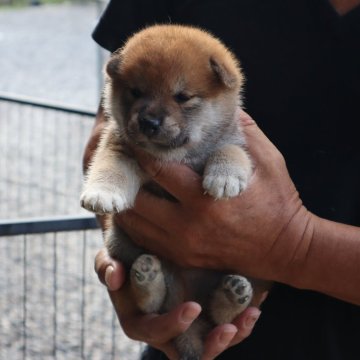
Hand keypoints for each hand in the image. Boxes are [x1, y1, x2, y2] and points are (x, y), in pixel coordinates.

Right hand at [95, 248, 261, 359]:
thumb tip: (115, 274)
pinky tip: (254, 305)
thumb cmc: (125, 251)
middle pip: (187, 351)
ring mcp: (188, 321)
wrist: (144, 242)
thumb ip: (106, 265)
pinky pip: (224, 323)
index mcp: (140, 319)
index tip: (191, 308)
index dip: (171, 326)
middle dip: (209, 346)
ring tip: (249, 317)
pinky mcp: (205, 311)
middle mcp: (166, 326)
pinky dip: (240, 318)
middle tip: (228, 329)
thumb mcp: (110, 254)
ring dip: (232, 335)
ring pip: (210, 342)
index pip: (153, 333)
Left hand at [116, 110, 313, 281]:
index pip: (157, 169)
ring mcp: (182, 246)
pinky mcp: (183, 258)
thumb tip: (226, 106)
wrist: (286, 249)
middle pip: (137, 198)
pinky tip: (137, 207)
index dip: (140, 151)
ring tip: (126, 181)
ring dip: (126, 200)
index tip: (134, 138)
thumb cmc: (278, 202)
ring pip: (134, 223)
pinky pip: (144, 240)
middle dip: (127, 175)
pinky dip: (135, 223)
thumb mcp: (268, 161)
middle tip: (123, 160)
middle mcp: (188, 225)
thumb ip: (244, 132)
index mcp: (205, 197)